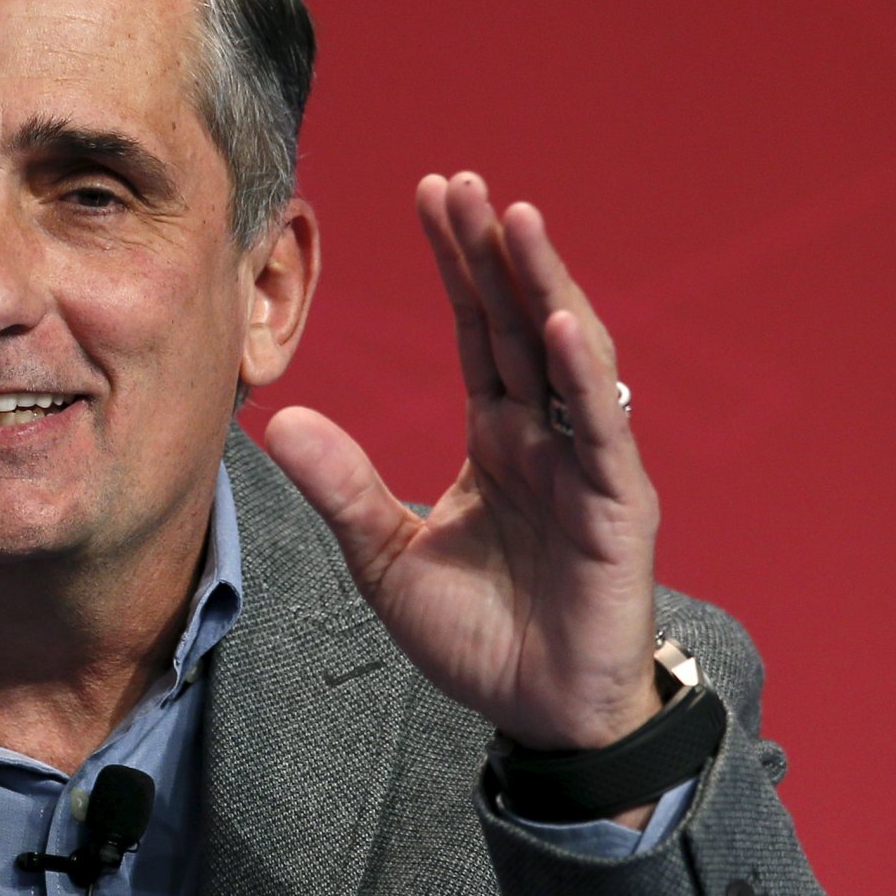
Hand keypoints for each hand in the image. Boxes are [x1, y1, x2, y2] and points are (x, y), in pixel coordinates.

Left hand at [267, 173, 659, 754]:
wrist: (538, 714)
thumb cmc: (478, 635)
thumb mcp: (382, 557)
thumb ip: (340, 486)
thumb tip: (277, 418)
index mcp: (498, 437)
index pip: (479, 328)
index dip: (458, 262)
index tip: (430, 194)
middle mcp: (547, 435)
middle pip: (521, 321)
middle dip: (494, 250)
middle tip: (461, 182)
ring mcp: (588, 465)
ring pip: (570, 355)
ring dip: (546, 285)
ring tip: (516, 218)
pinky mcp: (619, 507)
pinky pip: (602, 431)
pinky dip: (585, 375)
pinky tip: (563, 322)